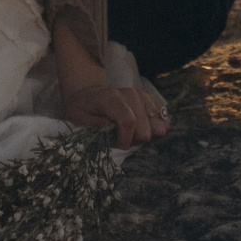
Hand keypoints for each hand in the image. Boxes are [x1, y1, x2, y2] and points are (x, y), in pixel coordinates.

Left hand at [53, 20, 168, 148]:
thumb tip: (111, 130)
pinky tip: (138, 129)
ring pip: (158, 127)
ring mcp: (143, 97)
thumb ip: (94, 124)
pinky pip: (163, 122)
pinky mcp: (151, 102)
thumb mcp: (77, 117)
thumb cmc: (82, 108)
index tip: (117, 146)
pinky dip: (152, 130)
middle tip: (119, 139)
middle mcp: (130, 94)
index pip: (128, 122)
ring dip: (143, 136)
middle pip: (145, 129)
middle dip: (133, 141)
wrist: (90, 94)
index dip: (125, 140)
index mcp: (111, 97)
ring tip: (128, 133)